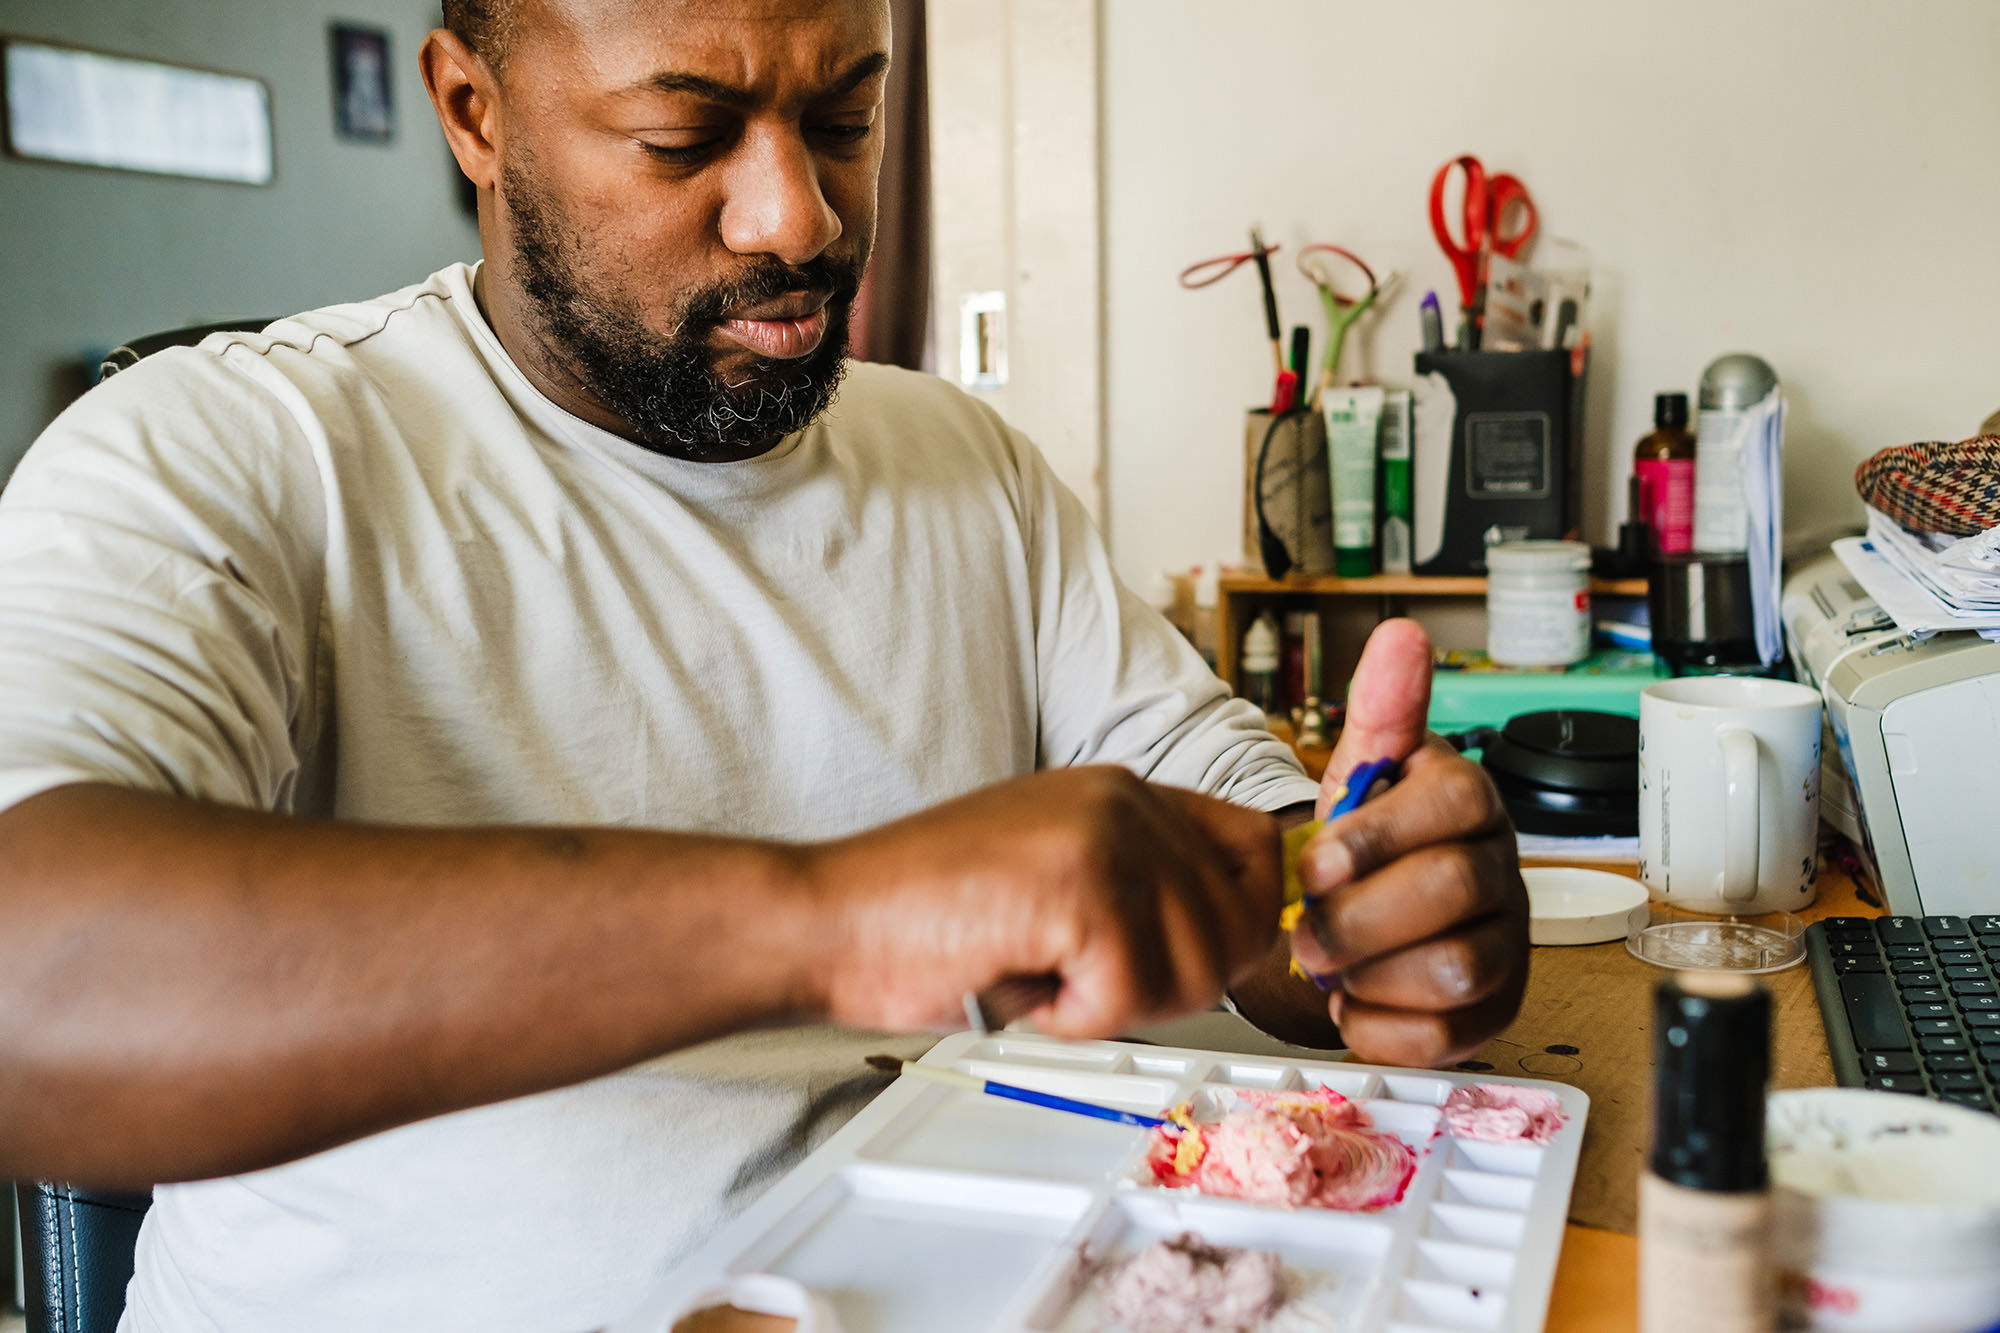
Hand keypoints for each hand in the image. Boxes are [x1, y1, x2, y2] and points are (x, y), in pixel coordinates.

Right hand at [806, 767, 1281, 1037]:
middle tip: (1093, 986)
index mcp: (1124, 792)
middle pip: (1242, 924)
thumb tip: (1242, 941)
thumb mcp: (1057, 884)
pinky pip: (1130, 994)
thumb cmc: (925, 919)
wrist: (827, 920)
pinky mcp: (1079, 886)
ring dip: (1119, 1005)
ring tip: (1042, 976)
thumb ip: (1146, 892)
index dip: (1243, 922)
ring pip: (1196, 967)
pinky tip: (1021, 985)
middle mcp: (1126, 799)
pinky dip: (1075, 1019)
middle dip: (1180, 984)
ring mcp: (1106, 836)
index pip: (1257, 849)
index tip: (1192, 963)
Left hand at [1291, 619, 1527, 1065]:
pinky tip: (1355, 1000)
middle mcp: (1501, 867)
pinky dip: (1381, 1025)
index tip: (1318, 861)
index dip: (1379, 836)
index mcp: (1468, 800)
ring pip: (1455, 969)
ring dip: (1369, 973)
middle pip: (1450, 894)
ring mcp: (1507, 942)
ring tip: (1329, 963)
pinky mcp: (1495, 1008)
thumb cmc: (1363, 838)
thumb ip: (1379, 708)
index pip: (1456, 803)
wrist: (1357, 912)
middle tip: (1305, 932)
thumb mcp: (1361, 768)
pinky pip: (1449, 1034)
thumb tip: (1402, 634)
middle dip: (1358, 918)